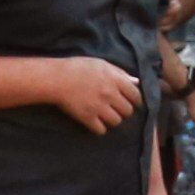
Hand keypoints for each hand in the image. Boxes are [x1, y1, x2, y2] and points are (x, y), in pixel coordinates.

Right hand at [26, 56, 143, 133]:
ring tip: (106, 115)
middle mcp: (110, 95)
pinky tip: (96, 122)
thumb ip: (120, 74)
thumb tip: (137, 82)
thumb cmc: (79, 67)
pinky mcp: (87, 118)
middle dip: (124, 111)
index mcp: (115, 80)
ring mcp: (99, 107)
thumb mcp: (102, 64)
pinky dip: (100, 128)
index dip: (135, 100)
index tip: (131, 102)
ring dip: (113, 120)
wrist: (57, 78)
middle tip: (117, 109)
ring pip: (116, 122)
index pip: (136, 95)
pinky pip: (101, 130)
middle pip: (127, 111)